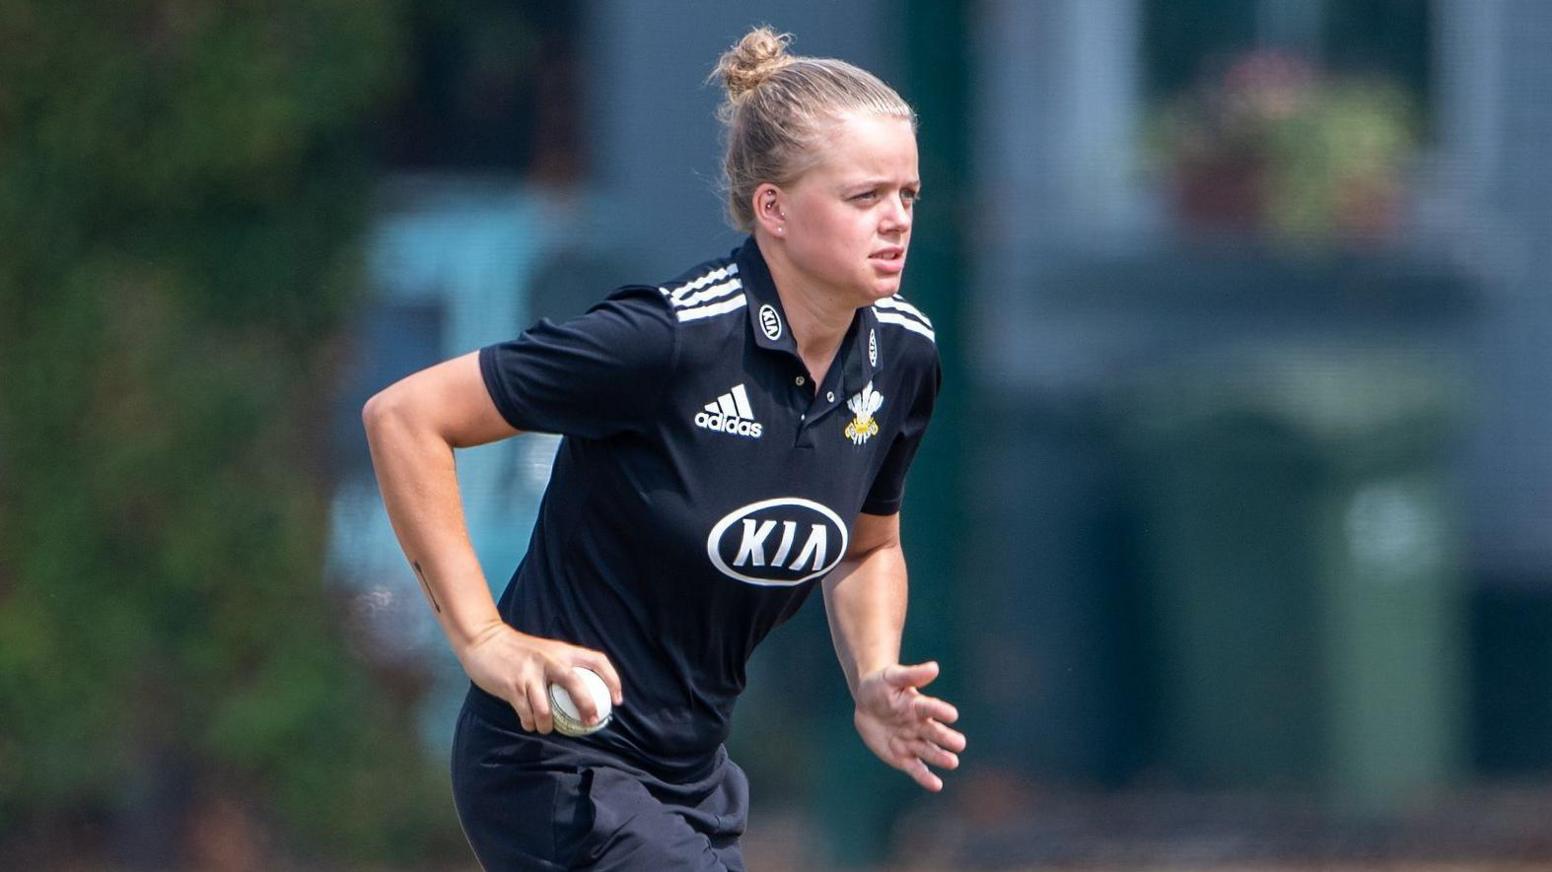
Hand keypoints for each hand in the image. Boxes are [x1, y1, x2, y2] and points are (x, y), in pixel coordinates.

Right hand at [457, 622, 623, 734]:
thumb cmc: (519, 651)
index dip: (612, 680)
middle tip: (591, 722)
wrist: (485, 640)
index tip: (617, 700)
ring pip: (547, 709)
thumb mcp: (546, 651)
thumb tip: (582, 692)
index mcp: (563, 650)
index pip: (597, 660)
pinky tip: (529, 723)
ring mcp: (531, 673)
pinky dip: (530, 723)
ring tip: (546, 728)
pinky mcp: (513, 686)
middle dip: (587, 707)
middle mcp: (550, 660)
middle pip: (576, 685)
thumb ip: (562, 667)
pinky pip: (527, 714)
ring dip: (548, 725)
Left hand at [853, 661, 965, 791]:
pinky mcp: (902, 757)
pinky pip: (915, 768)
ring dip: (940, 757)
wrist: (868, 702)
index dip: (940, 711)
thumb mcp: (892, 676)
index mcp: (918, 705)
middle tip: (960, 744)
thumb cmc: (882, 685)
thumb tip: (935, 668)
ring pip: (928, 751)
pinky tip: (937, 785)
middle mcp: (920, 725)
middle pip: (934, 733)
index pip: (931, 708)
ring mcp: (912, 742)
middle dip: (946, 738)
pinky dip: (925, 777)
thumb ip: (912, 674)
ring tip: (952, 762)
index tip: (952, 714)